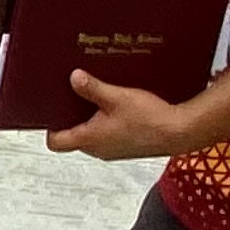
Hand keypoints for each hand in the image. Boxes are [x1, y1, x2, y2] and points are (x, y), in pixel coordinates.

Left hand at [46, 69, 194, 161]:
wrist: (180, 131)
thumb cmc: (150, 119)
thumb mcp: (115, 96)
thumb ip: (91, 88)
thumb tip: (74, 78)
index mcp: (89, 139)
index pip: (55, 142)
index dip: (50, 126)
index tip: (52, 109)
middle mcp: (98, 149)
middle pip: (73, 135)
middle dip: (72, 116)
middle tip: (75, 96)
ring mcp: (112, 150)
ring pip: (91, 134)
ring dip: (92, 118)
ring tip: (98, 98)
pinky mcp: (126, 147)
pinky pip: (108, 134)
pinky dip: (107, 122)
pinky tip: (118, 106)